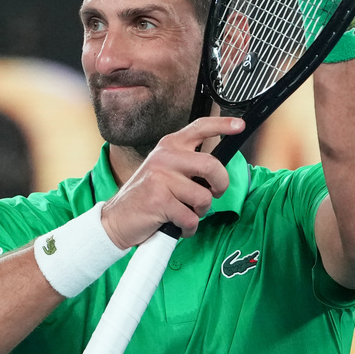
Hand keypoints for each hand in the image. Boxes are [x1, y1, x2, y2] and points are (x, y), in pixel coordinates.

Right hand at [100, 116, 244, 248]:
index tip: (239, 126)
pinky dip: (188, 228)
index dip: (222, 125)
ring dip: (199, 212)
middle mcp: (165, 157)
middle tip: (213, 194)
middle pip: (212, 165)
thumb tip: (218, 171)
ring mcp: (161, 178)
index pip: (199, 127)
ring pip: (203, 197)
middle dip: (220, 185)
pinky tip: (175, 225)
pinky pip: (190, 218)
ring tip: (183, 212)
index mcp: (169, 146)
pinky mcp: (159, 200)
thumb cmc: (146, 197)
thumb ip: (187, 165)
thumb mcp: (164, 171)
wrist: (115, 219)